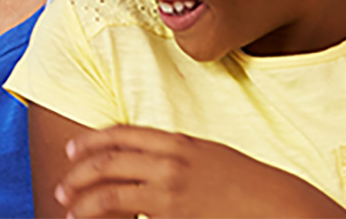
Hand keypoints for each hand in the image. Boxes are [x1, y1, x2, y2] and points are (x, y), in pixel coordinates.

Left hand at [54, 125, 345, 218]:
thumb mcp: (212, 158)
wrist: (283, 206)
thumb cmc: (251, 186)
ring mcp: (171, 191)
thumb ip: (179, 156)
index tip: (72, 149)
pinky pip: (130, 216)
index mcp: (179, 142)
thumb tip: (149, 163)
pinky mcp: (174, 215)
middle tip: (62, 186)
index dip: (91, 141)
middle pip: (107, 162)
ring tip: (71, 210)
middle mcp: (170, 162)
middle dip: (78, 173)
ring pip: (110, 193)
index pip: (121, 134)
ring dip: (84, 202)